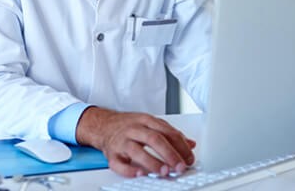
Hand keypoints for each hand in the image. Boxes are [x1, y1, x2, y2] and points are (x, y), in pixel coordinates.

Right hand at [75, 107, 196, 177]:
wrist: (103, 125)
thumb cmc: (129, 125)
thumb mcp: (151, 124)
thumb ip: (171, 133)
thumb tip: (191, 144)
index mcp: (146, 121)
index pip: (167, 132)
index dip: (180, 146)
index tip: (189, 158)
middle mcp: (134, 129)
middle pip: (154, 139)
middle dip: (169, 154)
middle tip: (180, 166)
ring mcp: (122, 141)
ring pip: (137, 151)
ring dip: (152, 162)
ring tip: (164, 171)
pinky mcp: (111, 154)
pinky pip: (118, 164)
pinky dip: (129, 170)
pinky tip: (140, 174)